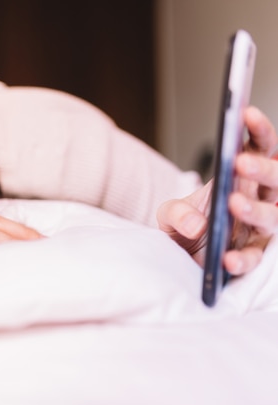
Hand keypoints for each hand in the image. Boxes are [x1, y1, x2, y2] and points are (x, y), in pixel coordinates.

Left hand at [157, 106, 277, 274]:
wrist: (179, 255)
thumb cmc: (184, 224)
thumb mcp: (170, 214)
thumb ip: (177, 213)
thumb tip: (196, 224)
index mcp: (242, 178)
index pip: (260, 147)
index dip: (259, 130)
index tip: (246, 113)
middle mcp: (257, 200)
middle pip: (276, 179)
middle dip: (263, 168)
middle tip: (241, 162)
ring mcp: (258, 228)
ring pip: (275, 216)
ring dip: (258, 209)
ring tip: (234, 203)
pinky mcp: (252, 255)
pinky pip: (255, 257)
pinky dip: (243, 258)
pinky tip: (227, 259)